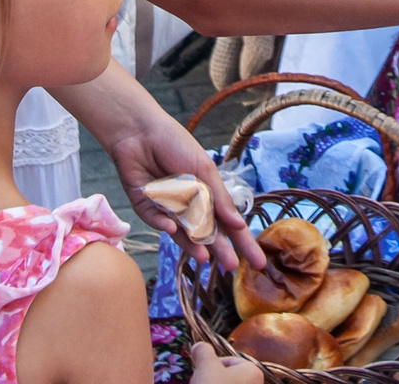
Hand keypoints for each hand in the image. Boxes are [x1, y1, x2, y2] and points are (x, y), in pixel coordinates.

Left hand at [105, 99, 265, 274]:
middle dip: (221, 250)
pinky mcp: (147, 209)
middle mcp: (189, 205)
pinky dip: (164, 224)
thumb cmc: (175, 144)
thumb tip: (238, 225)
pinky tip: (171, 226)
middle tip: (232, 267)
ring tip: (205, 259)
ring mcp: (168, 209)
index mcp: (207, 195)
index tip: (258, 262)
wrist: (139, 131)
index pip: (228, 223)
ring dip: (193, 246)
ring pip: (182, 234)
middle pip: (208, 234)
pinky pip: (157, 222)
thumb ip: (219, 198)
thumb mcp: (204, 169)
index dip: (243, 242)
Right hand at [190, 342, 263, 383]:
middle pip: (227, 375)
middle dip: (212, 378)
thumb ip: (203, 351)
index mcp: (254, 371)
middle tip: (203, 383)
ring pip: (226, 383)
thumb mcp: (206, 366)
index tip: (204, 374)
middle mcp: (257, 383)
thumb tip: (199, 345)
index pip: (228, 361)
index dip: (212, 365)